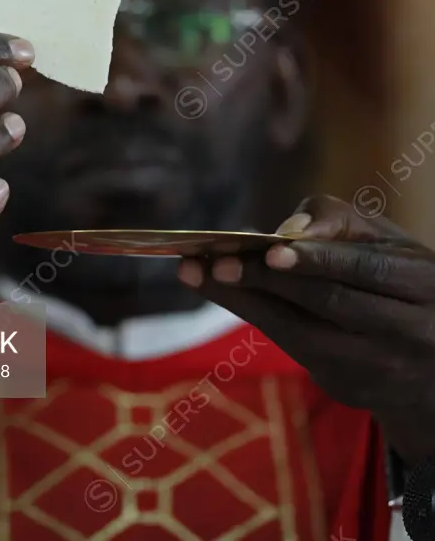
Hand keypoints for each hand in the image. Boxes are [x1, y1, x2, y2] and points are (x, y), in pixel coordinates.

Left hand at [177, 195, 434, 466]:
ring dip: (244, 301)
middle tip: (213, 261)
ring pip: (301, 334)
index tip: (270, 248)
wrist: (430, 363)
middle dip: (265, 280)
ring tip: (198, 273)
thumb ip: (340, 223)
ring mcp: (375, 367)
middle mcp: (405, 331)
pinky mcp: (346, 387)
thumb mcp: (387, 242)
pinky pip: (292, 349)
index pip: (366, 269)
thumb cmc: (397, 278)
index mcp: (422, 284)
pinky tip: (221, 291)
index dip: (318, 259)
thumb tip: (288, 229)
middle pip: (328, 304)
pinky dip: (255, 317)